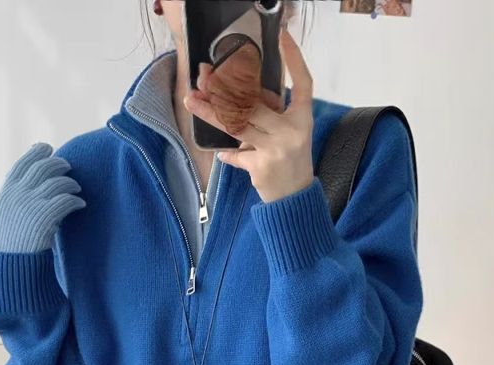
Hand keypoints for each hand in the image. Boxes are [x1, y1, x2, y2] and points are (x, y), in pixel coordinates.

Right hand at [0, 142, 85, 252]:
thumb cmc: (13, 240)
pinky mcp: (44, 217)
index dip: (36, 152)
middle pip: (43, 167)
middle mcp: (18, 194)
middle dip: (58, 164)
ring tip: (76, 189)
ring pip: (57, 182)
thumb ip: (18, 195)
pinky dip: (75, 201)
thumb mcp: (9, 212)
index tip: (47, 148)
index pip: (22, 163)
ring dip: (70, 183)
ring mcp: (30, 204)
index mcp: (7, 191)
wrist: (12, 263)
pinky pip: (66, 201)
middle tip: (68, 167)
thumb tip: (35, 177)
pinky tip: (81, 204)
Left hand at [183, 27, 314, 203]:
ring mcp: (276, 148)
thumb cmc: (289, 160)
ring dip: (210, 112)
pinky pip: (235, 154)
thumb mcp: (289, 133)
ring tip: (191, 101)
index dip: (294, 59)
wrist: (295, 198)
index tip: (283, 37)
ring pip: (236, 124)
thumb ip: (270, 114)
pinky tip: (222, 153)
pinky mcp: (261, 166)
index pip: (302, 82)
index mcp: (302, 118)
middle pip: (254, 101)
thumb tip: (230, 96)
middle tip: (204, 77)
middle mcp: (291, 130)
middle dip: (225, 88)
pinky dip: (228, 154)